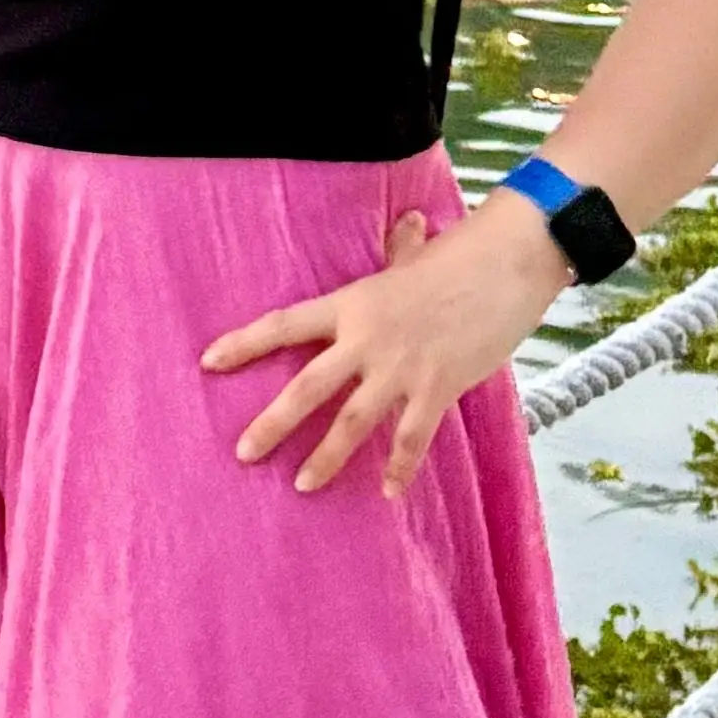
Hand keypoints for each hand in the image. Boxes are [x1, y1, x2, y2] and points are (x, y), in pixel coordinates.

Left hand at [200, 200, 572, 495]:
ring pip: (353, 422)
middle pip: (308, 387)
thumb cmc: (462, 256)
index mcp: (352, 304)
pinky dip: (401, 466)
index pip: (284, 324)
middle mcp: (367, 339)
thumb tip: (406, 225)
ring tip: (303, 484)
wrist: (509, 265)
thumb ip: (400, 252)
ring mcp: (402, 368)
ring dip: (327, 457)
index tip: (208, 362)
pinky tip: (389, 492)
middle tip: (244, 453)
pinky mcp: (438, 389)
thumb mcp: (417, 256)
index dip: (244, 343)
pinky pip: (412, 438)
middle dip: (273, 422)